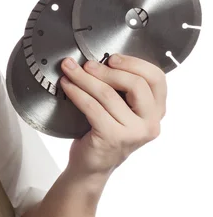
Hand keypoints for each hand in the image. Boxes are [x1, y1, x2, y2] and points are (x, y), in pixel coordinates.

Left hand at [60, 54, 165, 177]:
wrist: (92, 164)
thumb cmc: (104, 130)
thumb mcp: (121, 108)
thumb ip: (120, 87)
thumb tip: (97, 58)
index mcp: (156, 110)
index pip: (156, 78)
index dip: (134, 63)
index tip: (112, 58)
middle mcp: (150, 123)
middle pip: (135, 84)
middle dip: (106, 70)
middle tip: (85, 64)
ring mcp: (134, 132)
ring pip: (108, 94)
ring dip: (84, 78)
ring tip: (69, 70)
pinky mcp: (113, 138)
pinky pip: (92, 107)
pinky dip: (76, 92)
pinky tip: (67, 85)